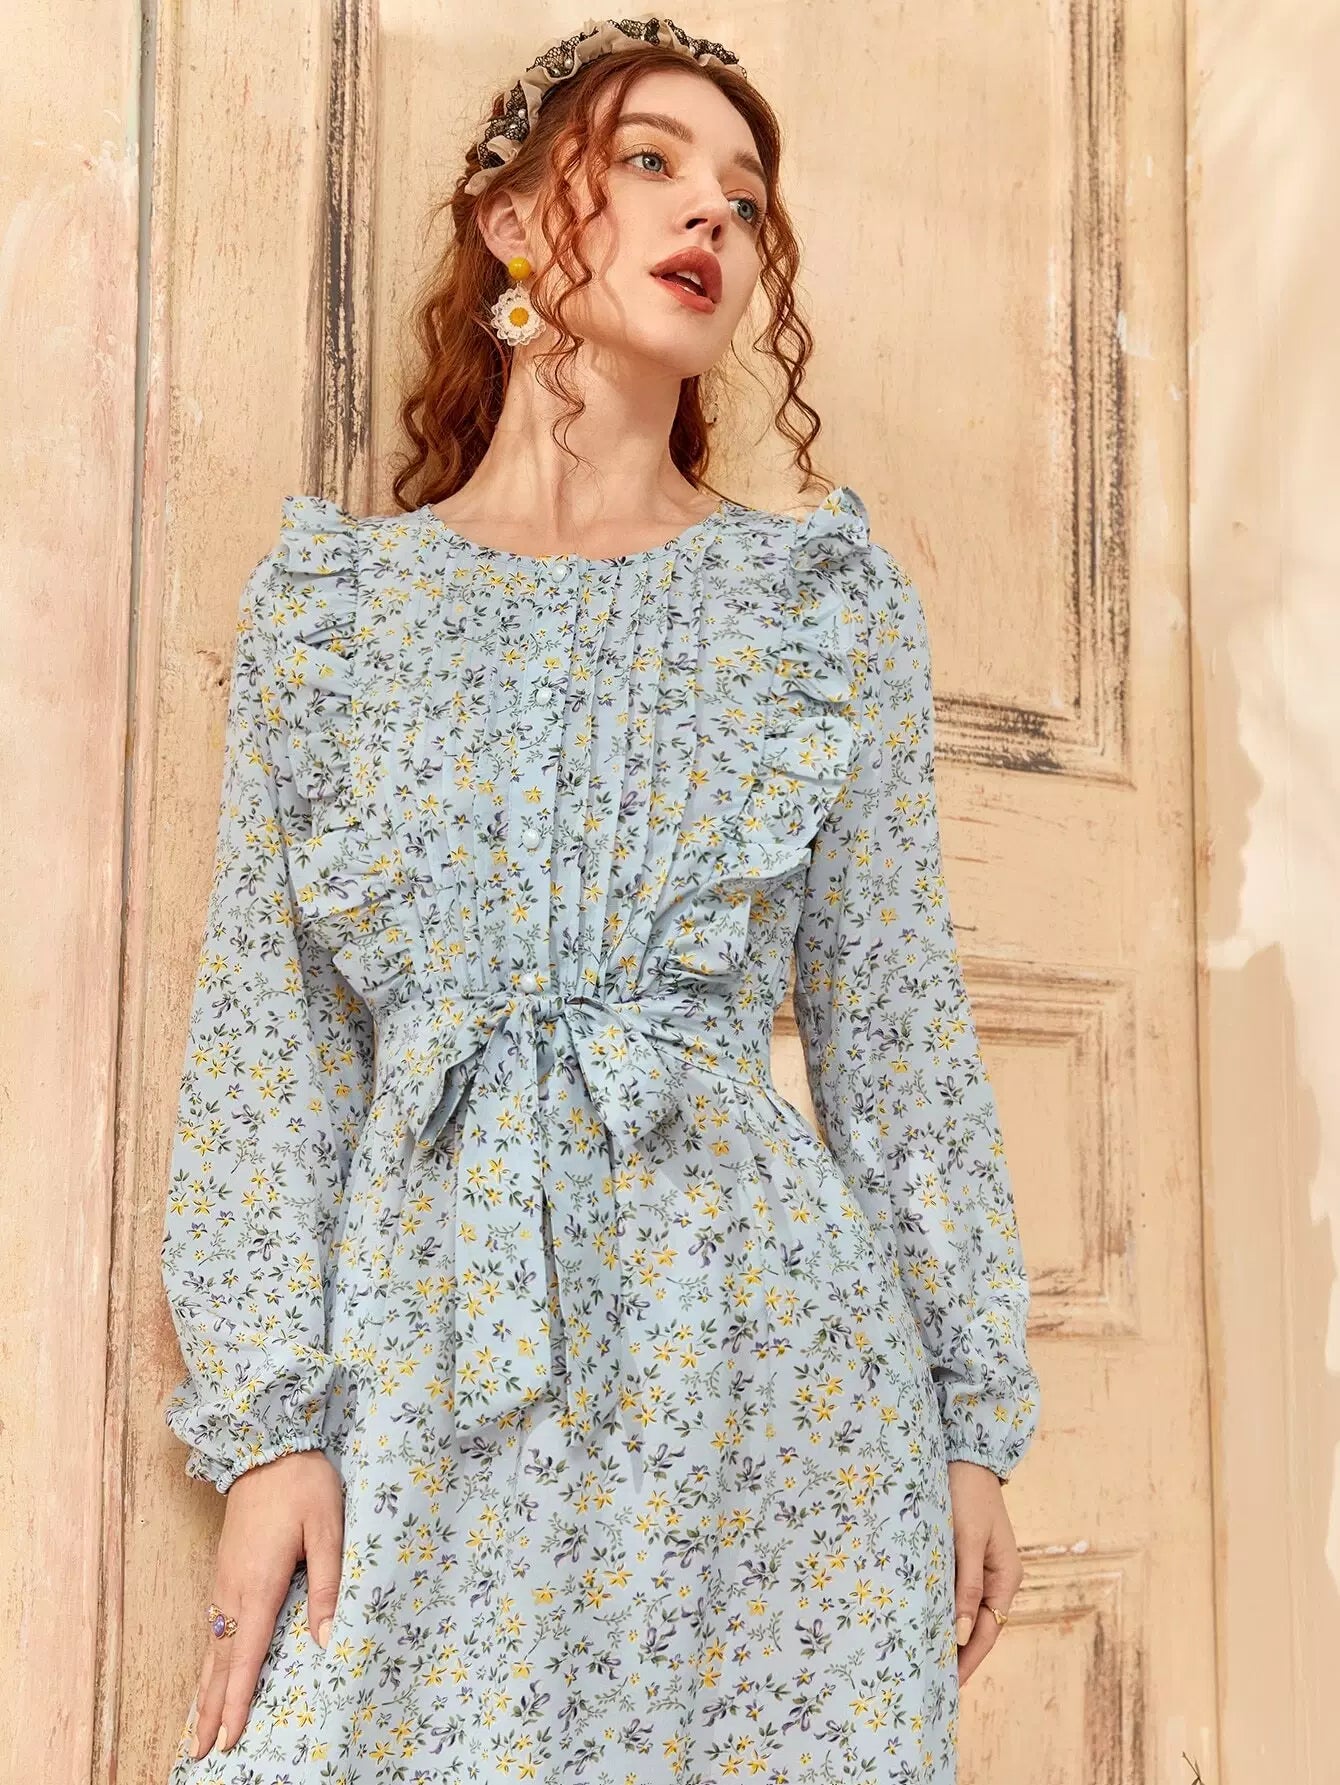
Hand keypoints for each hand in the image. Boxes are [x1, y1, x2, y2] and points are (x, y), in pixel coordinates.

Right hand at [188, 1448, 343, 1760]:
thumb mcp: (327, 1530)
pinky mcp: (225, 1569)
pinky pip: (213, 1626)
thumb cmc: (303, 1485)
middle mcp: (234, 1589)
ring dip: (206, 1688)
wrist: (266, 1444)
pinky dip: (210, 1659)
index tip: (228, 1739)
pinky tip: (212, 1670)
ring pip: (212, 1646)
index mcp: (260, 1584)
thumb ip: (328, 1586)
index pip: (247, 1656)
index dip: (239, 1701)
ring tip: (198, 1724)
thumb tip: (325, 1641)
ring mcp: (224, 1579)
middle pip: (220, 1661)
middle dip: (211, 1708)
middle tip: (200, 1752)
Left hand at [947, 1459, 1022, 1684]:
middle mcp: (998, 1578)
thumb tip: (959, 1634)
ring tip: (925, 1660)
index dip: (968, 1659)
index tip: (948, 1685)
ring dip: (949, 1633)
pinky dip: (943, 1609)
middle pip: (978, 1626)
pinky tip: (925, 1621)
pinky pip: (956, 1591)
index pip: (987, 1631)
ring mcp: (982, 1567)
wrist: (965, 1455)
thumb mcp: (967, 1540)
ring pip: (966, 1611)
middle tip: (932, 1683)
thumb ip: (965, 1586)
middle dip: (959, 1654)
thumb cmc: (967, 1494)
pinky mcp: (964, 1556)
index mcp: (1006, 1578)